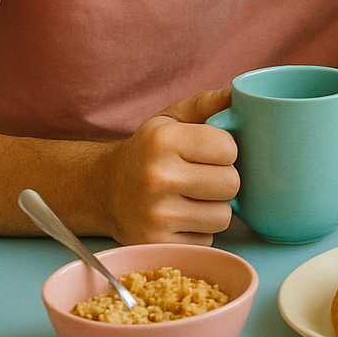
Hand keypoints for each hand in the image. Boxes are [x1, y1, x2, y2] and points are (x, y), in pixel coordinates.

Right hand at [96, 88, 239, 244]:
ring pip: (223, 216)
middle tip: (203, 177)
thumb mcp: (169, 120)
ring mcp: (154, 215)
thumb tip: (235, 93)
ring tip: (192, 198)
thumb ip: (205, 104)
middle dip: (223, 180)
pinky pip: (206, 239)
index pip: (229, 149)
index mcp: (162, 141)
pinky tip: (180, 217)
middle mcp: (156, 178)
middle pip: (231, 184)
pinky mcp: (155, 243)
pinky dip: (199, 230)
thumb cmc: (147, 151)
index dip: (225, 151)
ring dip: (214, 208)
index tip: (209, 153)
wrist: (102, 190)